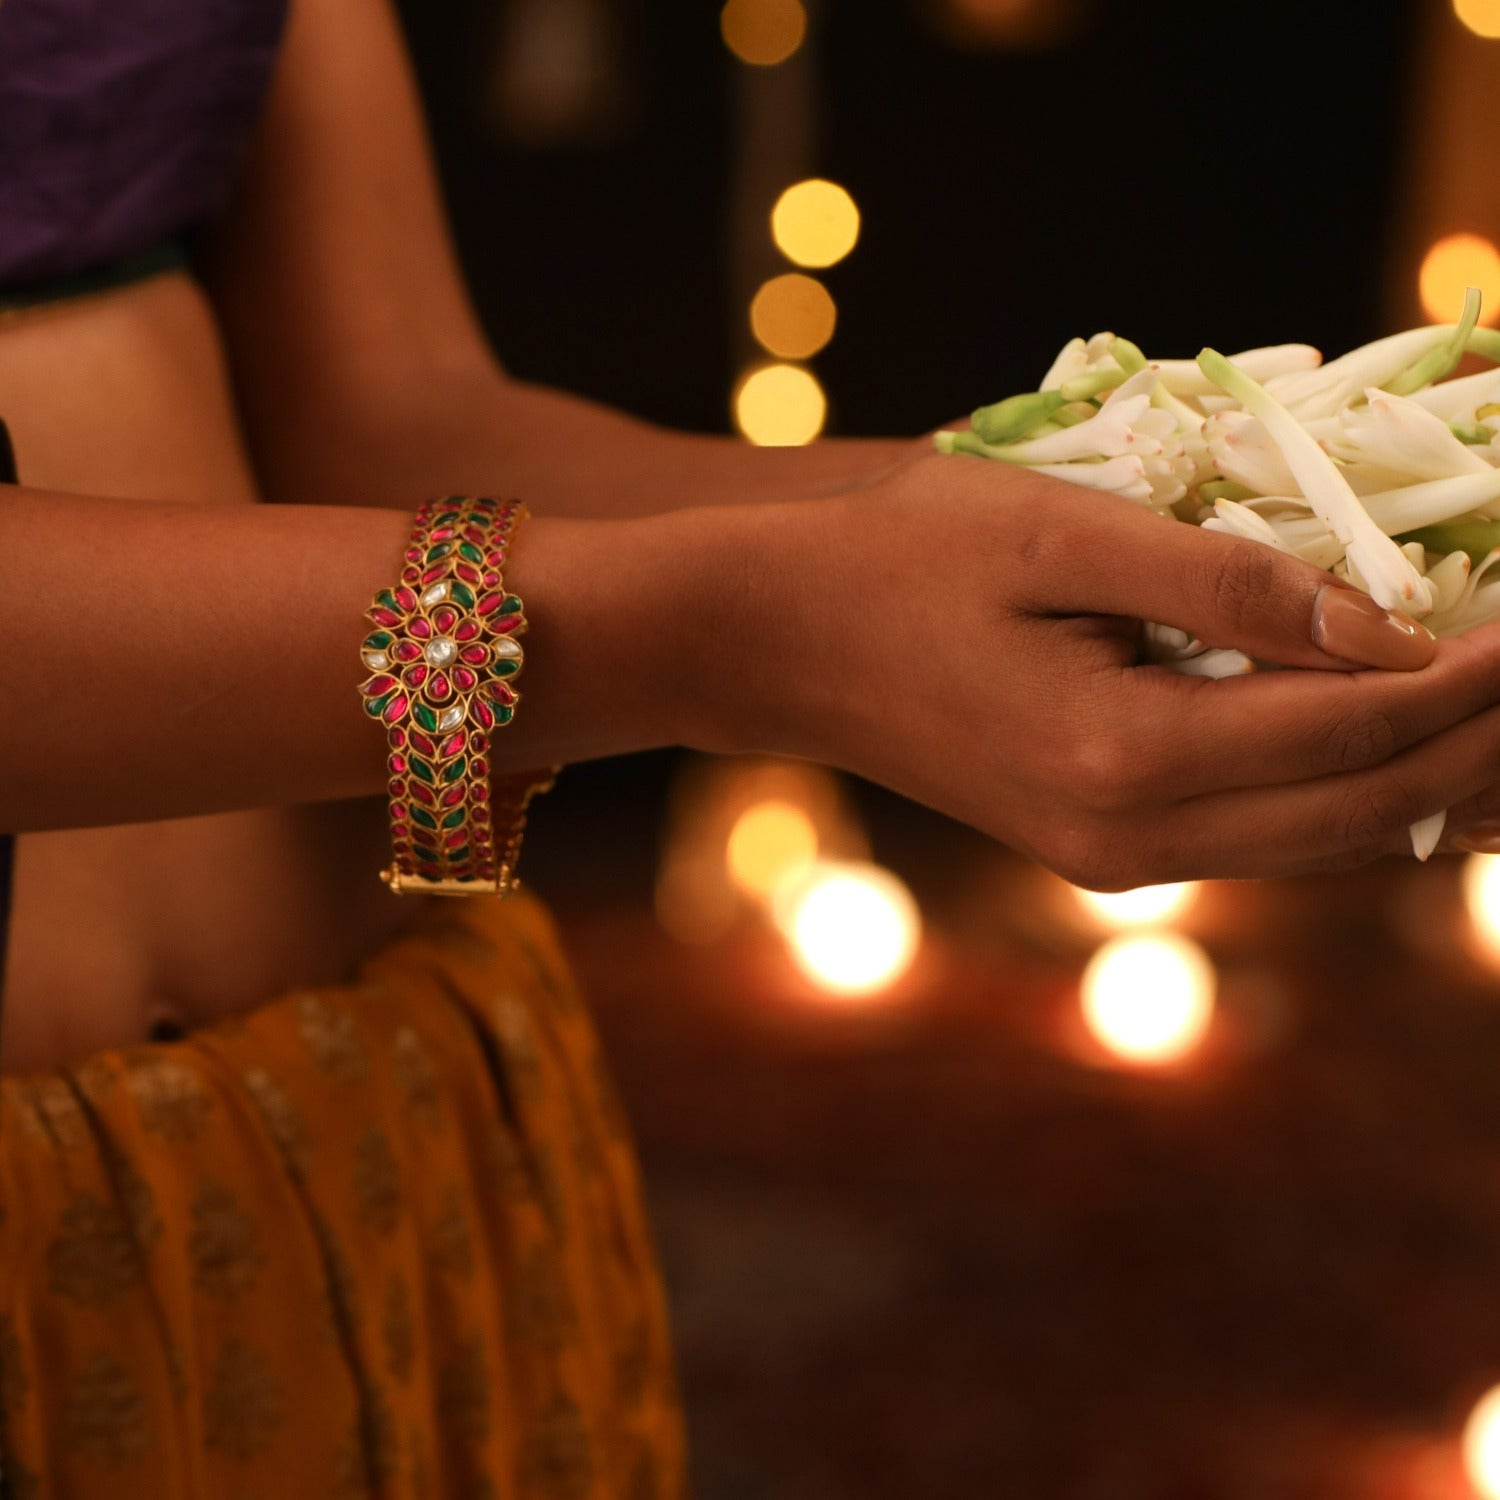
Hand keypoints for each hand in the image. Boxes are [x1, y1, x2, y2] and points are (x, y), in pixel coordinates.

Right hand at [693, 453, 1499, 886]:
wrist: (778, 645)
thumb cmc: (899, 562)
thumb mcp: (1059, 532)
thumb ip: (1230, 579)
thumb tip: (1390, 623)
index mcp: (1124, 756)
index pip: (1357, 725)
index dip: (1481, 673)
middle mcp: (1132, 838)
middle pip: (1368, 807)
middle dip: (1486, 741)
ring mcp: (1115, 858)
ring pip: (1333, 842)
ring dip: (1438, 780)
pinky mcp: (1101, 849)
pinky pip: (1272, 838)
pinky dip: (1360, 797)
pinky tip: (1407, 750)